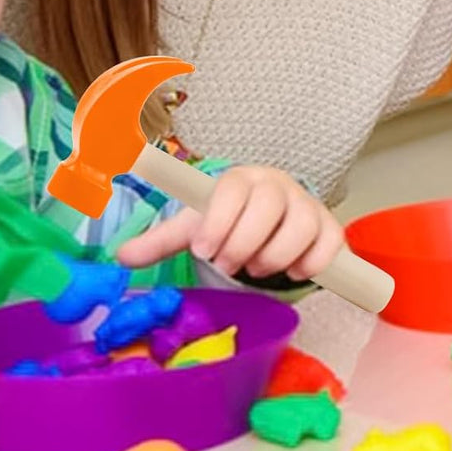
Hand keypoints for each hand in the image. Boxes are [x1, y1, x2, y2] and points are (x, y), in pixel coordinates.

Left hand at [116, 165, 343, 280]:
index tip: (203, 250)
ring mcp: (308, 206)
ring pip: (300, 226)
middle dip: (243, 243)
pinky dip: (310, 263)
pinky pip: (330, 244)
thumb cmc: (232, 223)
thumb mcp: (197, 229)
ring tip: (255, 269)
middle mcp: (279, 186)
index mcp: (242, 179)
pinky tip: (291, 272)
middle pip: (268, 205)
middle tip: (226, 265)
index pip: (234, 187)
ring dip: (273, 257)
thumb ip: (161, 242)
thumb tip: (121, 257)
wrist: (275, 223)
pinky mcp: (330, 229)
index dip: (219, 219)